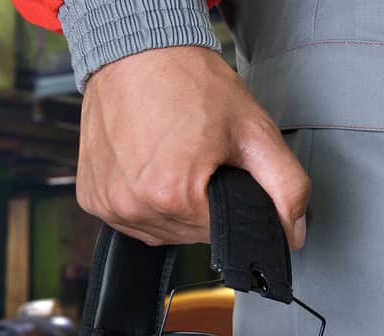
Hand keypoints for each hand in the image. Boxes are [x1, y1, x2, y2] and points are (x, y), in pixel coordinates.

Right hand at [76, 46, 309, 248]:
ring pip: (159, 230)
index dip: (230, 202)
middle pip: (188, 234)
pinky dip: (143, 199)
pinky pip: (129, 218)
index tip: (221, 168)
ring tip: (172, 158)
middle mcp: (132, 206)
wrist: (137, 53)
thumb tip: (293, 232)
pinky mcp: (91, 198)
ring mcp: (108, 205)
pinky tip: (147, 165)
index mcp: (172, 195)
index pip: (220, 233)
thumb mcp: (253, 130)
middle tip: (198, 157)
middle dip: (201, 203)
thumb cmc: (188, 83)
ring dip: (171, 205)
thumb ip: (287, 187)